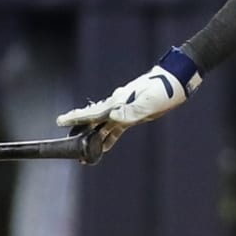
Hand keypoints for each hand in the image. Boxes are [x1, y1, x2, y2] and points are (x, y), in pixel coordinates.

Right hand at [56, 46, 201, 151]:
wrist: (175, 82)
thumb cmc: (164, 90)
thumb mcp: (150, 102)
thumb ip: (132, 111)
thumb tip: (113, 118)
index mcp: (118, 102)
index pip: (93, 112)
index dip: (76, 117)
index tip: (60, 120)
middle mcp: (117, 105)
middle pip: (93, 120)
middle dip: (80, 131)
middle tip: (67, 145)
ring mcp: (124, 109)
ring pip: (103, 126)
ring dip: (93, 138)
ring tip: (84, 154)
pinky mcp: (132, 114)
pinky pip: (115, 128)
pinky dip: (108, 137)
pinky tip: (104, 147)